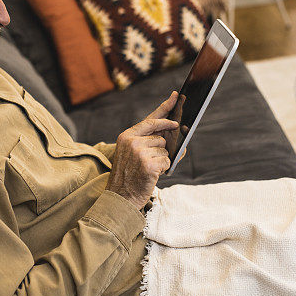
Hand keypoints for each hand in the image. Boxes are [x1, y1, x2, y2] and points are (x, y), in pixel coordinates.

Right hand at [106, 91, 178, 209]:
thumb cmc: (128, 175)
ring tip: (147, 169)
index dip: (165, 108)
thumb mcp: (131, 153)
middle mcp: (133, 141)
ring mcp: (140, 152)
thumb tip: (174, 130)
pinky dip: (163, 169)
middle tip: (148, 162)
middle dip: (160, 150)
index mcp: (127, 136)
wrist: (120, 197)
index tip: (175, 97)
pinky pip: (167, 161)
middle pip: (161, 138)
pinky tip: (151, 175)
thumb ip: (147, 140)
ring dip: (161, 161)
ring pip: (165, 150)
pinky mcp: (149, 164)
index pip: (150, 119)